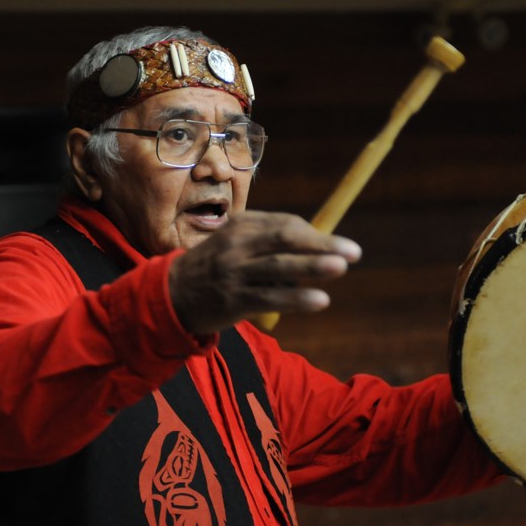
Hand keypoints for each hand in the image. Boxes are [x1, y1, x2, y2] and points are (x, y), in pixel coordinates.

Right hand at [168, 211, 361, 334]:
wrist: (172, 294)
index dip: (315, 234)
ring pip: (279, 267)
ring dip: (312, 266)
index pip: (284, 225)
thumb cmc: (217, 267)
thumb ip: (270, 241)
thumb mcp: (237, 243)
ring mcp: (234, 272)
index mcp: (241, 226)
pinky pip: (270, 298)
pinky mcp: (233, 300)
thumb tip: (320, 241)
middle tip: (353, 252)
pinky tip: (320, 300)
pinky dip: (296, 298)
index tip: (338, 245)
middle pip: (285, 240)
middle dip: (321, 244)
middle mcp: (237, 245)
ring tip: (341, 267)